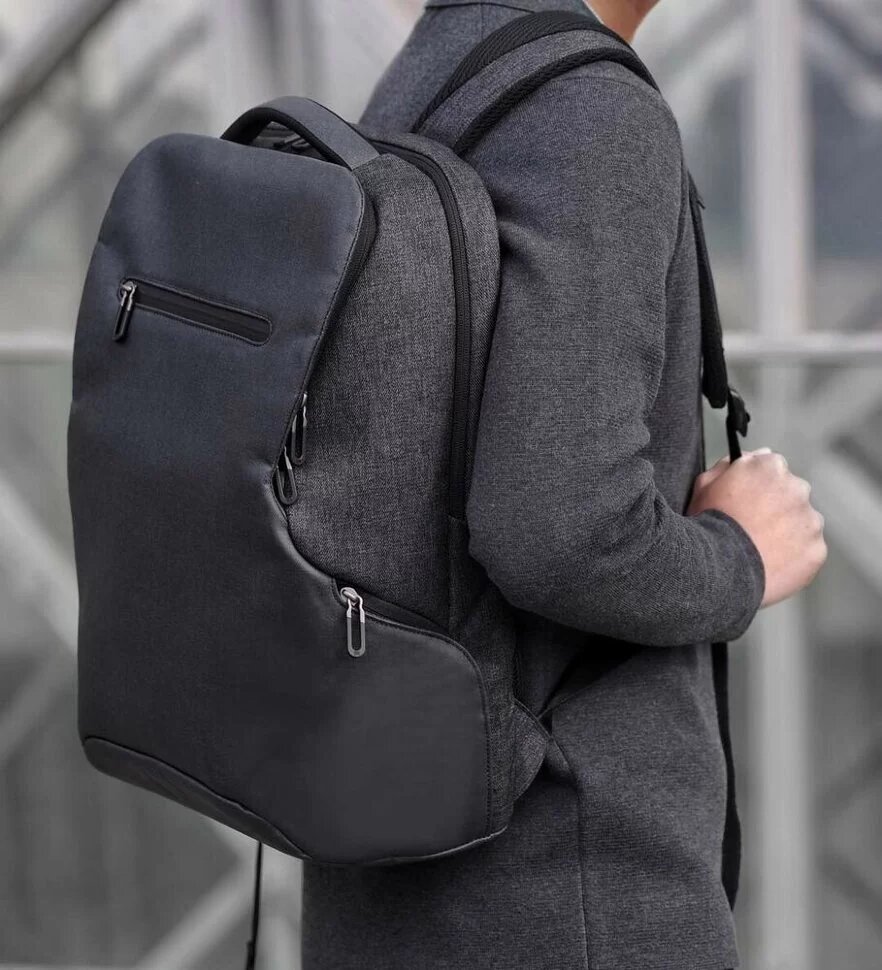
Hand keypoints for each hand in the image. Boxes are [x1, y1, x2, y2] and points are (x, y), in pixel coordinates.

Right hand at [688, 449, 826, 607]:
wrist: (719, 569)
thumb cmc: (707, 523)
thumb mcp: (705, 484)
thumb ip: (730, 464)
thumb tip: (753, 456)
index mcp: (771, 466)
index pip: (772, 467)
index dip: (757, 485)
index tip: (746, 501)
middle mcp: (798, 488)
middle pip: (792, 493)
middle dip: (777, 506)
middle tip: (752, 527)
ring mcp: (811, 520)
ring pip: (803, 522)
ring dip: (788, 531)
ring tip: (760, 549)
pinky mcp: (817, 550)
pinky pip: (808, 550)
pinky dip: (794, 556)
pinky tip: (770, 563)